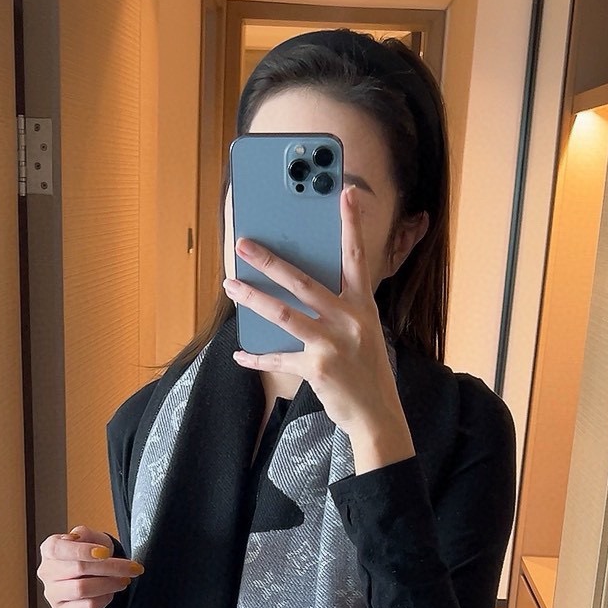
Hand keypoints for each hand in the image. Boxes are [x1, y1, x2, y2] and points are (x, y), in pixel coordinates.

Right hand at [38, 526, 143, 607]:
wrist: (92, 578)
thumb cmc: (91, 555)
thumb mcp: (92, 538)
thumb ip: (85, 534)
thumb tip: (78, 536)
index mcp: (50, 549)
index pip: (58, 548)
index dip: (82, 550)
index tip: (106, 552)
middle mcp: (47, 571)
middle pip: (78, 568)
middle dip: (110, 567)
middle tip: (132, 568)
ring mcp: (52, 593)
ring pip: (81, 589)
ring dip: (109, 584)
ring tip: (124, 580)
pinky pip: (86, 607)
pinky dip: (103, 600)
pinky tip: (111, 593)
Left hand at [224, 187, 412, 452]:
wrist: (377, 414)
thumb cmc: (366, 368)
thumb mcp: (363, 331)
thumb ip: (340, 307)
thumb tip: (301, 287)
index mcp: (363, 306)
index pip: (356, 257)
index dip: (352, 224)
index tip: (347, 194)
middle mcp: (349, 320)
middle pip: (303, 282)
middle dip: (270, 261)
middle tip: (243, 245)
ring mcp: (332, 345)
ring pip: (283, 314)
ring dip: (252, 298)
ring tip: (230, 286)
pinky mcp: (317, 369)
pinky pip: (278, 359)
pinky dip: (257, 357)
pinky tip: (240, 354)